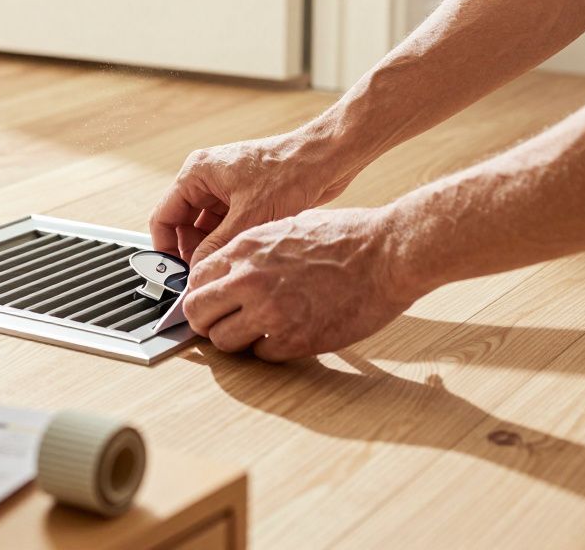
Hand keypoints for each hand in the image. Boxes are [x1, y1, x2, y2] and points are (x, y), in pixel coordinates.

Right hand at [150, 132, 353, 266]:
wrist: (328, 159)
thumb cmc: (290, 172)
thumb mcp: (248, 216)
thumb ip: (217, 247)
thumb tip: (197, 272)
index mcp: (197, 172)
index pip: (164, 215)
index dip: (166, 248)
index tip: (175, 274)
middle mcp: (208, 179)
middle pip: (183, 225)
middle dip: (192, 251)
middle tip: (204, 276)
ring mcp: (226, 188)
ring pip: (206, 229)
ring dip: (213, 248)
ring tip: (227, 267)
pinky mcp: (246, 198)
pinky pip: (226, 226)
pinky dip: (229, 242)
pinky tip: (241, 256)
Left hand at [181, 207, 422, 360]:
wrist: (387, 254)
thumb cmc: (348, 236)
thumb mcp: (288, 228)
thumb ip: (255, 252)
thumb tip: (233, 271)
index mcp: (246, 248)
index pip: (196, 279)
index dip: (204, 293)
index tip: (214, 302)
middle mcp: (249, 280)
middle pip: (198, 312)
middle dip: (207, 321)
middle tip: (224, 324)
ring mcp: (269, 312)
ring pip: (222, 341)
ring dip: (236, 340)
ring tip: (258, 333)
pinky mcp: (294, 340)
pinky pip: (260, 356)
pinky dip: (269, 351)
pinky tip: (288, 336)